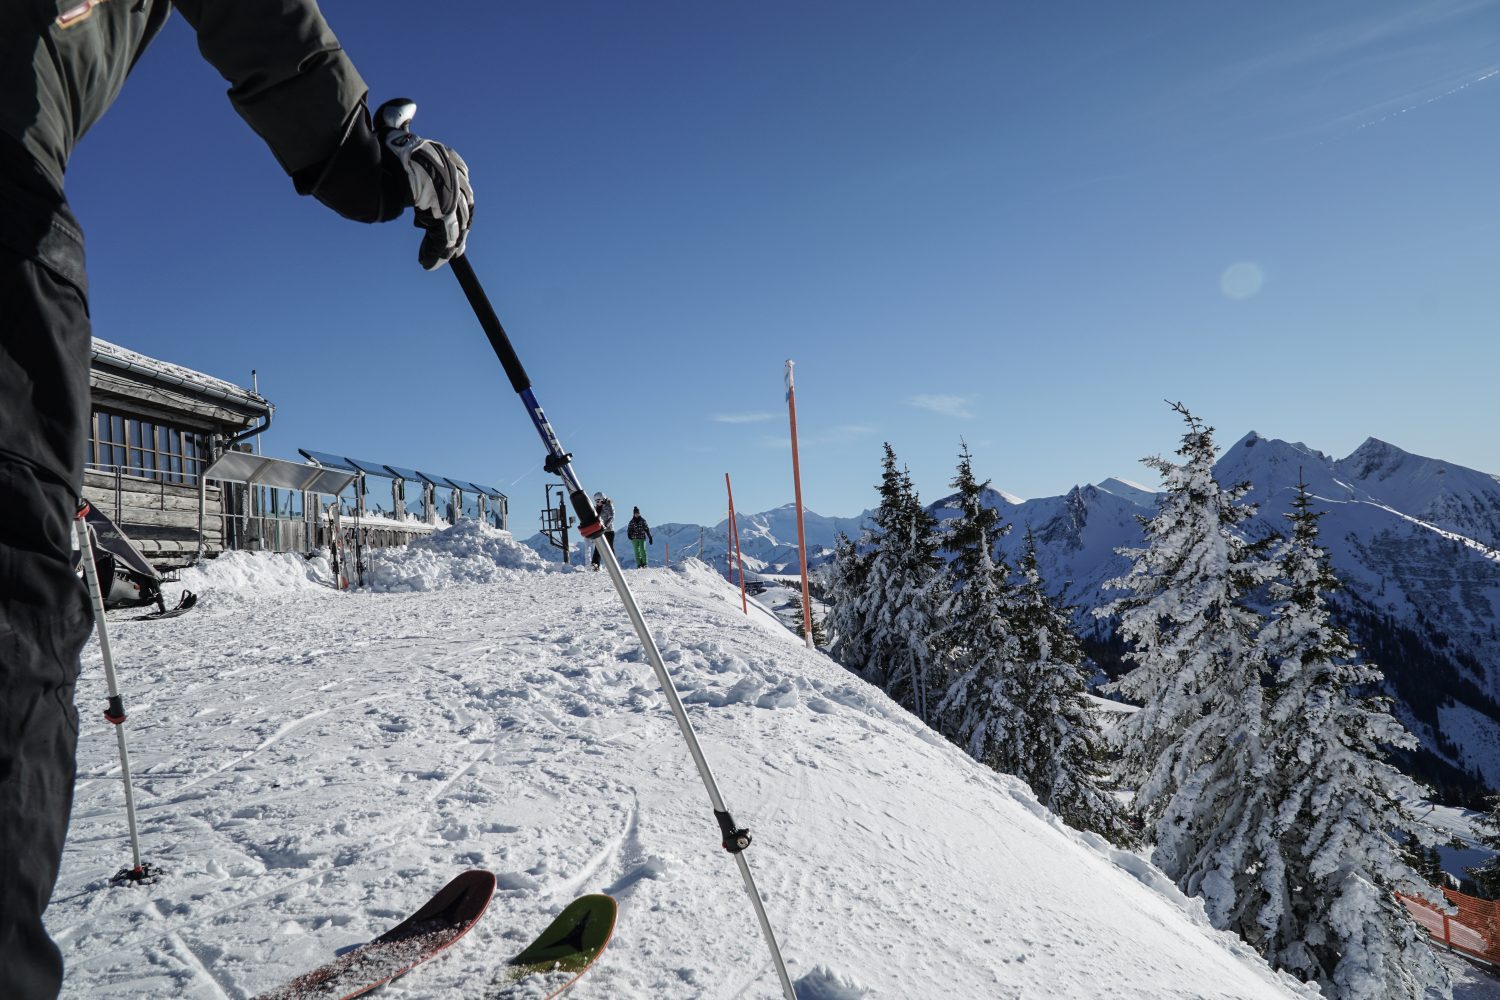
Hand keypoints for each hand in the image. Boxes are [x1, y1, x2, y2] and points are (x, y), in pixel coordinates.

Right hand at [375, 99, 473, 269]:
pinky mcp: (442, 214)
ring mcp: (450, 196)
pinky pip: (443, 239)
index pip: (460, 183)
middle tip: (447, 244)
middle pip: (462, 208)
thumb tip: (410, 106)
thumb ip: (399, 118)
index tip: (443, 216)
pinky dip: (436, 254)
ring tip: (435, 259)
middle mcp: (453, 177)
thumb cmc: (381, 147)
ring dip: (445, 245)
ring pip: (454, 227)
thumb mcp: (392, 127)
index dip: (455, 203)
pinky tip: (427, 263)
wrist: (378, 164)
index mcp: (446, 158)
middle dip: (456, 227)